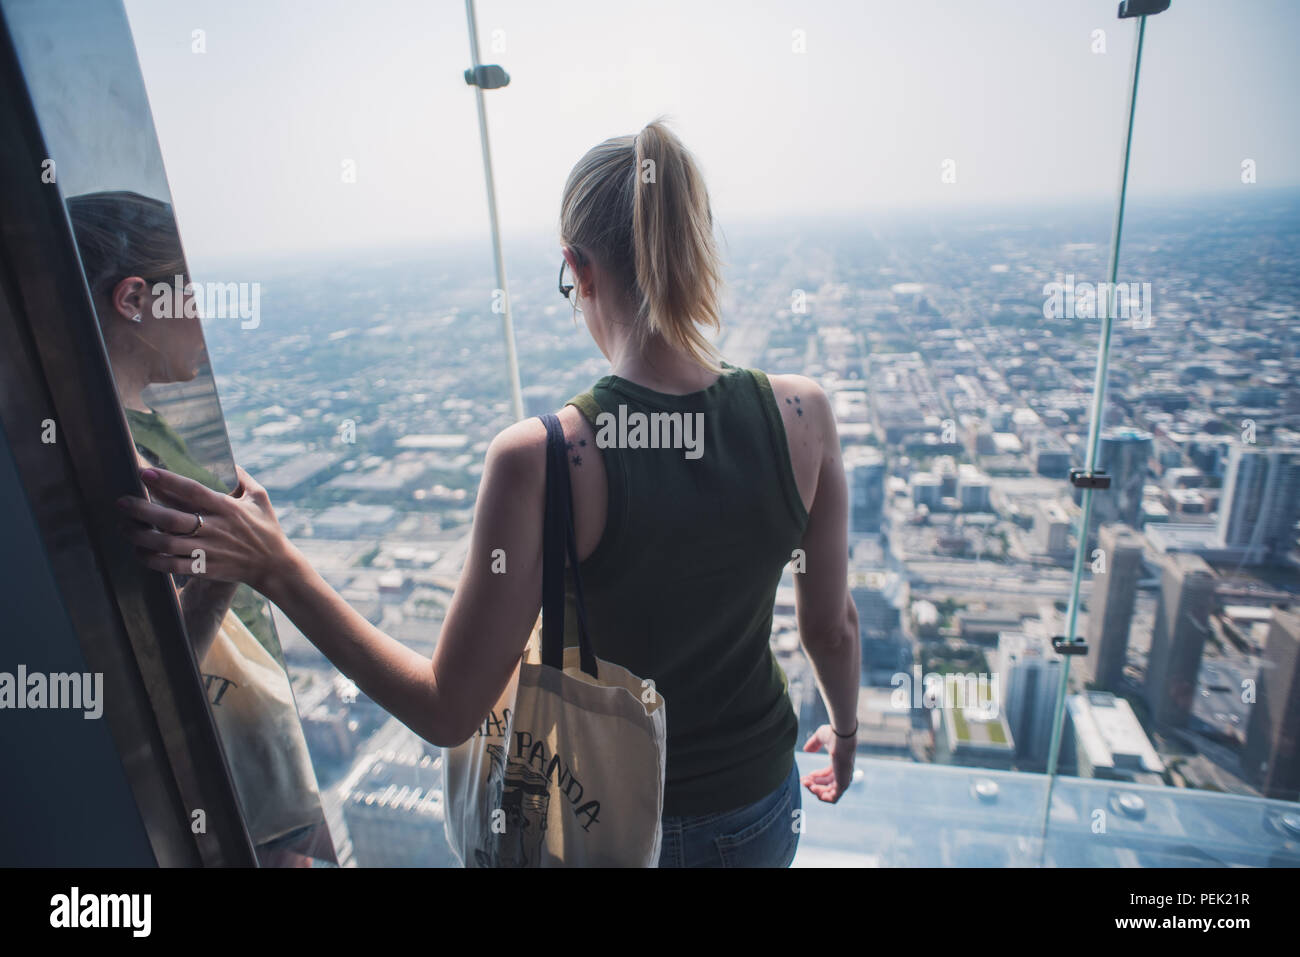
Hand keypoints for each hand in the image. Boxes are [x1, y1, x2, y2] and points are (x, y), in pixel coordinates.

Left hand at [117, 465, 295, 594]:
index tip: (145, 472)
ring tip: (124, 527)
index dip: (167, 481)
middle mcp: (214, 528)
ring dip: (140, 535)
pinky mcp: (204, 569)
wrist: (273, 565)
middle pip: (171, 519)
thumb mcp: (260, 498)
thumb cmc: (266, 528)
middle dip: (142, 510)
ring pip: (165, 544)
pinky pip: (171, 566)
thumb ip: (243, 477)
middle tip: (121, 502)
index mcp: (226, 507)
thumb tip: (228, 460)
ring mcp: (207, 550)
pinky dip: (151, 560)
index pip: (192, 491)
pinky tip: (140, 551)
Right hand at [801, 724, 854, 802]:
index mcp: (839, 764)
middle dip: (813, 784)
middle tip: (802, 781)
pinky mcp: (843, 783)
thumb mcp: (820, 737)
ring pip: (829, 793)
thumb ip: (813, 744)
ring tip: (806, 784)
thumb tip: (806, 750)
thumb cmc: (834, 735)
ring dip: (815, 790)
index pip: (828, 776)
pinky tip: (812, 788)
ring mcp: (844, 779)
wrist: (842, 736)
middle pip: (827, 785)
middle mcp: (843, 773)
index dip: (815, 777)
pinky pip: (833, 798)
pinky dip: (822, 796)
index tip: (805, 776)